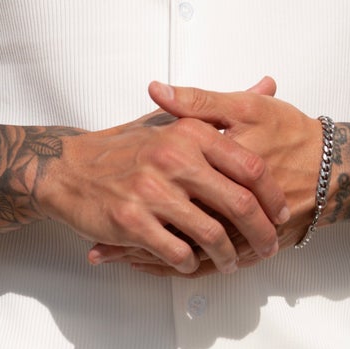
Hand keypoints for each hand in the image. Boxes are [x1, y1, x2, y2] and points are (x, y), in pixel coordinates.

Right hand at [37, 79, 290, 275]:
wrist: (69, 169)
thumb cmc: (126, 149)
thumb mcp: (174, 121)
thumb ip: (223, 109)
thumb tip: (268, 85)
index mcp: (190, 133)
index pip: (250, 167)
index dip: (272, 196)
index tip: (280, 214)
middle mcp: (173, 158)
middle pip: (238, 204)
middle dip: (260, 234)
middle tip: (268, 248)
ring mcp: (151, 191)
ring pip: (210, 234)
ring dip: (227, 256)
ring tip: (230, 263)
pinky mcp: (131, 220)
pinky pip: (176, 251)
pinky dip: (189, 262)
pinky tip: (190, 262)